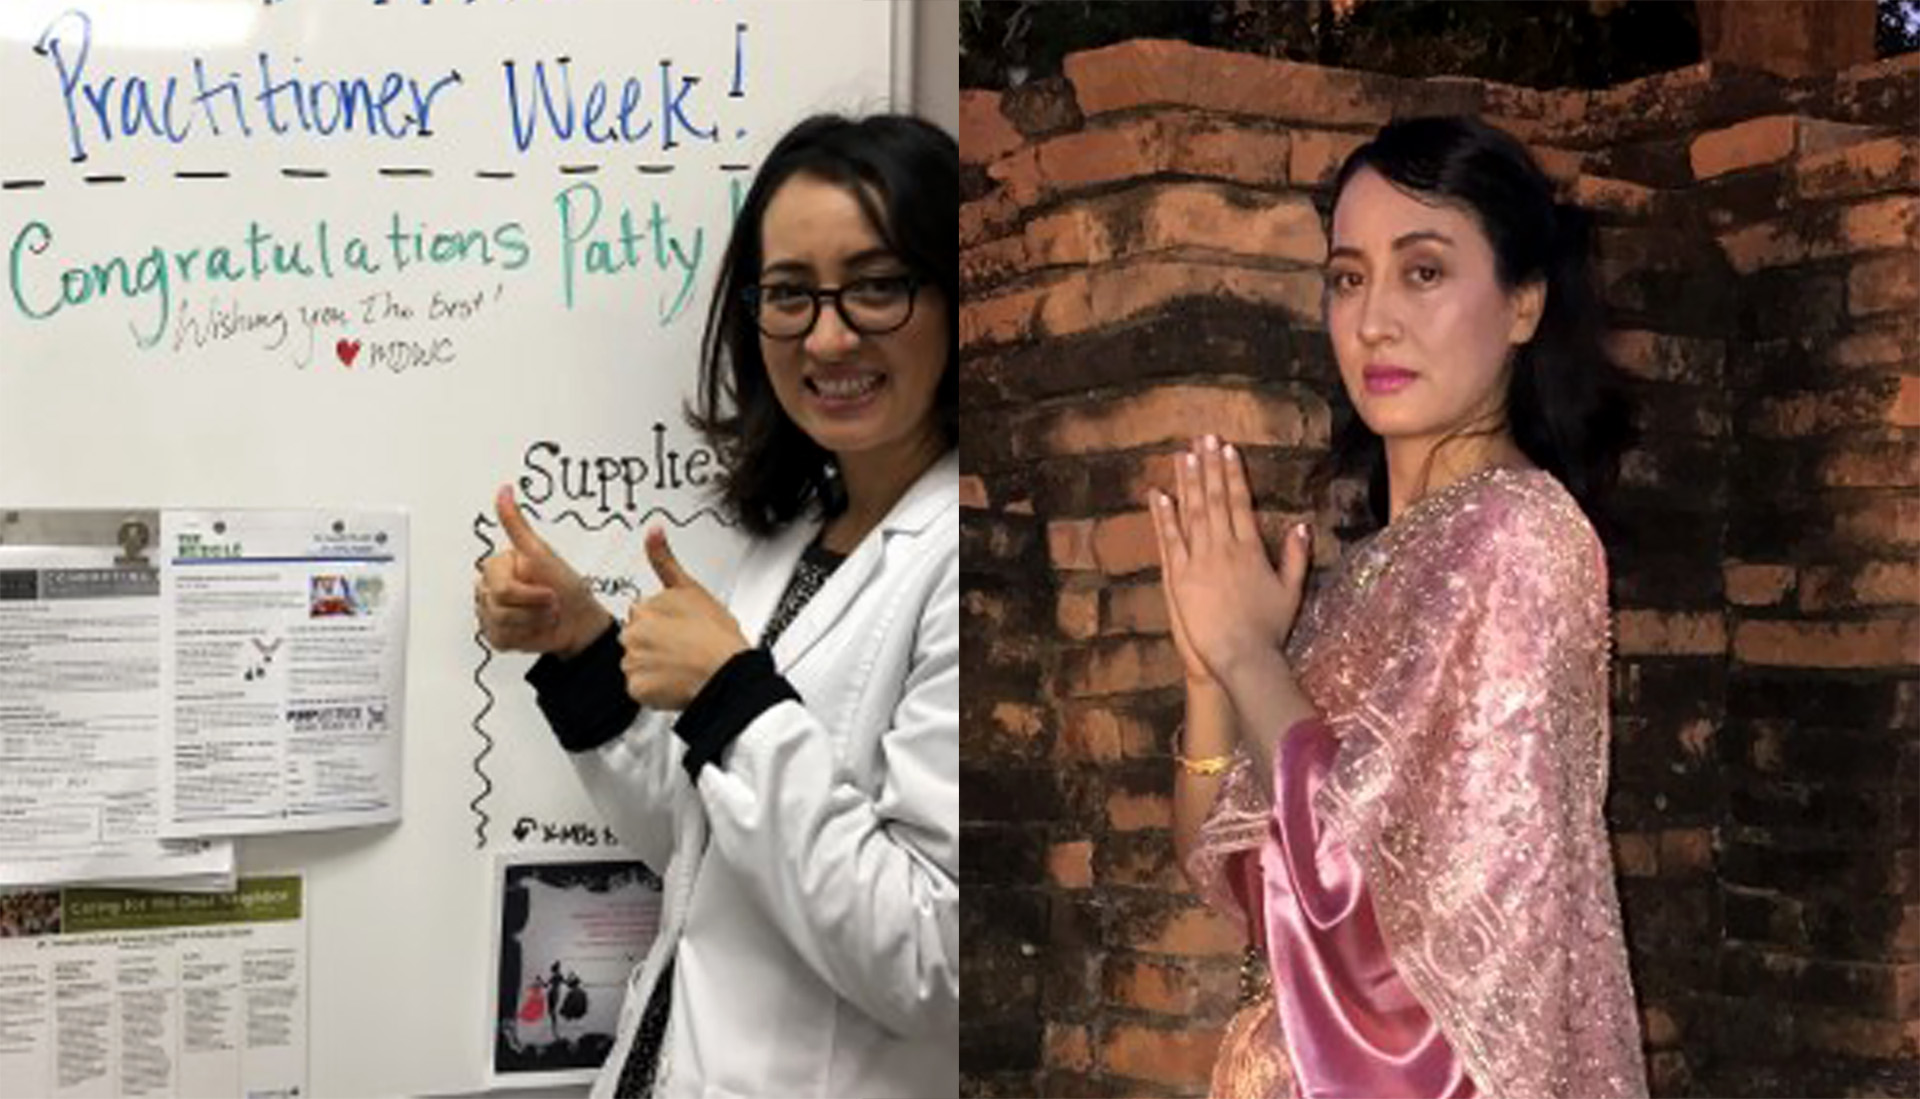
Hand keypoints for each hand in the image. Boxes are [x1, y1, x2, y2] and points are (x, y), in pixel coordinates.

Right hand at [476, 486, 609, 655]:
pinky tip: (535, 627)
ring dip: (532, 622)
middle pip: (498, 606)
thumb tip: (504, 490)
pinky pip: (500, 640)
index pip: (500, 587)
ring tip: (544, 615)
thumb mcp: (543, 553)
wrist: (579, 622)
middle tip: (550, 602)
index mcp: (497, 566)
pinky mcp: (495, 634)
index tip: (548, 589)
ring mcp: (489, 613)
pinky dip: (525, 637)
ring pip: (499, 624)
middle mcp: (488, 588)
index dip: (530, 594)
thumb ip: (517, 525)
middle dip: (534, 608)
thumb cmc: (567, 586)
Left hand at [619, 527, 749, 709]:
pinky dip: (654, 690)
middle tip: (682, 650)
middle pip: (637, 639)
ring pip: (637, 665)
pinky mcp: (637, 688)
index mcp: (645, 608)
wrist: (726, 672)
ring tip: (681, 667)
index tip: (680, 630)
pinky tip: (674, 683)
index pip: (643, 616)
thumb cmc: (716, 636)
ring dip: (653, 667)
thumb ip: (665, 560)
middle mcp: (633, 634)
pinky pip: (639, 690)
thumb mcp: (692, 588)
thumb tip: (653, 531)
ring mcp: (634, 662)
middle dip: (654, 644)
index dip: (663, 624)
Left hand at [1150, 435, 1310, 687]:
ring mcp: (1199, 561)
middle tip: (1202, 438)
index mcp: (1250, 549)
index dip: (1233, 474)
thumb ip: (1296, 557)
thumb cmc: (1269, 629)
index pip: (1240, 502)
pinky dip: (1163, 516)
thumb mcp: (1291, 591)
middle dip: (1208, 467)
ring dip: (1187, 482)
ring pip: (1192, 513)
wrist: (1242, 656)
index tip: (1227, 450)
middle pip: (1215, 499)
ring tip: (1182, 455)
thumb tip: (1302, 526)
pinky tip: (1159, 494)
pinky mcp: (1179, 577)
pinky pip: (1170, 540)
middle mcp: (1224, 548)